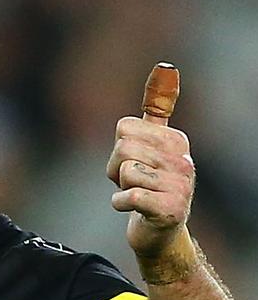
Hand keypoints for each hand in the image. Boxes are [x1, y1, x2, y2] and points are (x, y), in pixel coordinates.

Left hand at [106, 116, 194, 257]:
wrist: (159, 233)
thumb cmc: (149, 186)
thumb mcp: (151, 146)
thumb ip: (156, 111)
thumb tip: (166, 66)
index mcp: (176, 141)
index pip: (124, 127)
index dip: (118, 148)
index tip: (134, 162)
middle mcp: (183, 161)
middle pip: (122, 149)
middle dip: (116, 169)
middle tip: (131, 183)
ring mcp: (180, 186)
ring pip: (125, 172)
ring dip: (120, 188)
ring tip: (137, 195)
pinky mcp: (170, 210)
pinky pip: (128, 196)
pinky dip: (120, 203)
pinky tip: (133, 209)